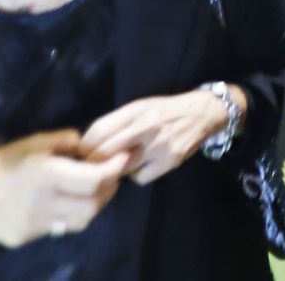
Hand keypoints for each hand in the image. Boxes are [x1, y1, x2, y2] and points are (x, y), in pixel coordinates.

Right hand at [0, 130, 127, 248]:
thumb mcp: (30, 142)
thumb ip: (63, 141)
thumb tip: (88, 146)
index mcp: (47, 173)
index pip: (96, 179)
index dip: (115, 170)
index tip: (123, 159)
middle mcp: (44, 201)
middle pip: (94, 205)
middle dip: (108, 190)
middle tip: (109, 177)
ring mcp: (35, 223)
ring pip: (80, 221)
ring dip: (92, 206)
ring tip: (89, 191)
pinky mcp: (26, 237)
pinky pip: (58, 228)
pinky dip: (67, 215)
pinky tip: (61, 203)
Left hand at [81, 88, 241, 185]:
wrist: (203, 113)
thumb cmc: (165, 110)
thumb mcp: (140, 106)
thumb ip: (116, 122)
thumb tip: (88, 145)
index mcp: (136, 110)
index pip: (98, 131)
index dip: (85, 145)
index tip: (82, 152)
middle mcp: (147, 127)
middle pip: (105, 152)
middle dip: (94, 162)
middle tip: (92, 166)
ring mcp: (159, 145)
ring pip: (120, 168)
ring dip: (114, 170)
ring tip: (118, 164)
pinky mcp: (170, 161)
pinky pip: (140, 178)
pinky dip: (136, 175)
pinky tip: (141, 166)